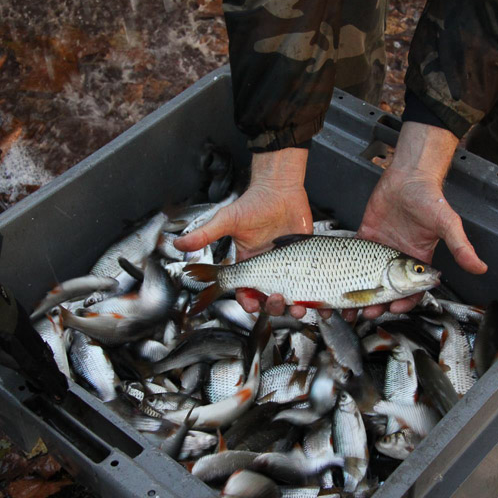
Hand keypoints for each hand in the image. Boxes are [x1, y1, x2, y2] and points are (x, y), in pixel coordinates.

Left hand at [0, 274, 68, 428]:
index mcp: (16, 348)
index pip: (37, 369)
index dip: (49, 383)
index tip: (60, 394)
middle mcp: (19, 330)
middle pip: (39, 352)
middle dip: (50, 368)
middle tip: (59, 380)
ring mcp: (11, 313)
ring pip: (31, 335)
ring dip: (39, 350)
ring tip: (44, 357)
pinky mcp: (2, 300)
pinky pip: (21, 321)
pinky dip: (25, 333)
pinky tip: (18, 330)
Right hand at [174, 148, 313, 317]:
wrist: (282, 188)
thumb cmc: (254, 202)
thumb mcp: (227, 220)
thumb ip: (205, 234)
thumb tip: (178, 244)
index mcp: (248, 264)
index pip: (245, 292)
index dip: (248, 303)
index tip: (252, 305)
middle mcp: (269, 269)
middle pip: (270, 300)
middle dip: (273, 307)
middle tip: (278, 300)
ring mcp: (289, 267)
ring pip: (292, 298)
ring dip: (294, 309)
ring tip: (299, 306)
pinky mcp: (307, 263)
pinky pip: (312, 286)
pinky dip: (316, 300)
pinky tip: (319, 303)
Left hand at [354, 122, 486, 319]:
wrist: (409, 176)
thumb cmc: (430, 197)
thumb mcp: (447, 224)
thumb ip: (461, 247)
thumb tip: (480, 267)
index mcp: (418, 260)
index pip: (412, 291)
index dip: (404, 303)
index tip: (394, 309)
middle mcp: (398, 260)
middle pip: (386, 290)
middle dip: (376, 305)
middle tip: (367, 313)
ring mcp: (380, 250)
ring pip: (367, 280)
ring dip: (358, 296)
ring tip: (348, 308)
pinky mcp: (366, 238)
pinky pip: (354, 259)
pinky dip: (345, 272)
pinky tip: (337, 283)